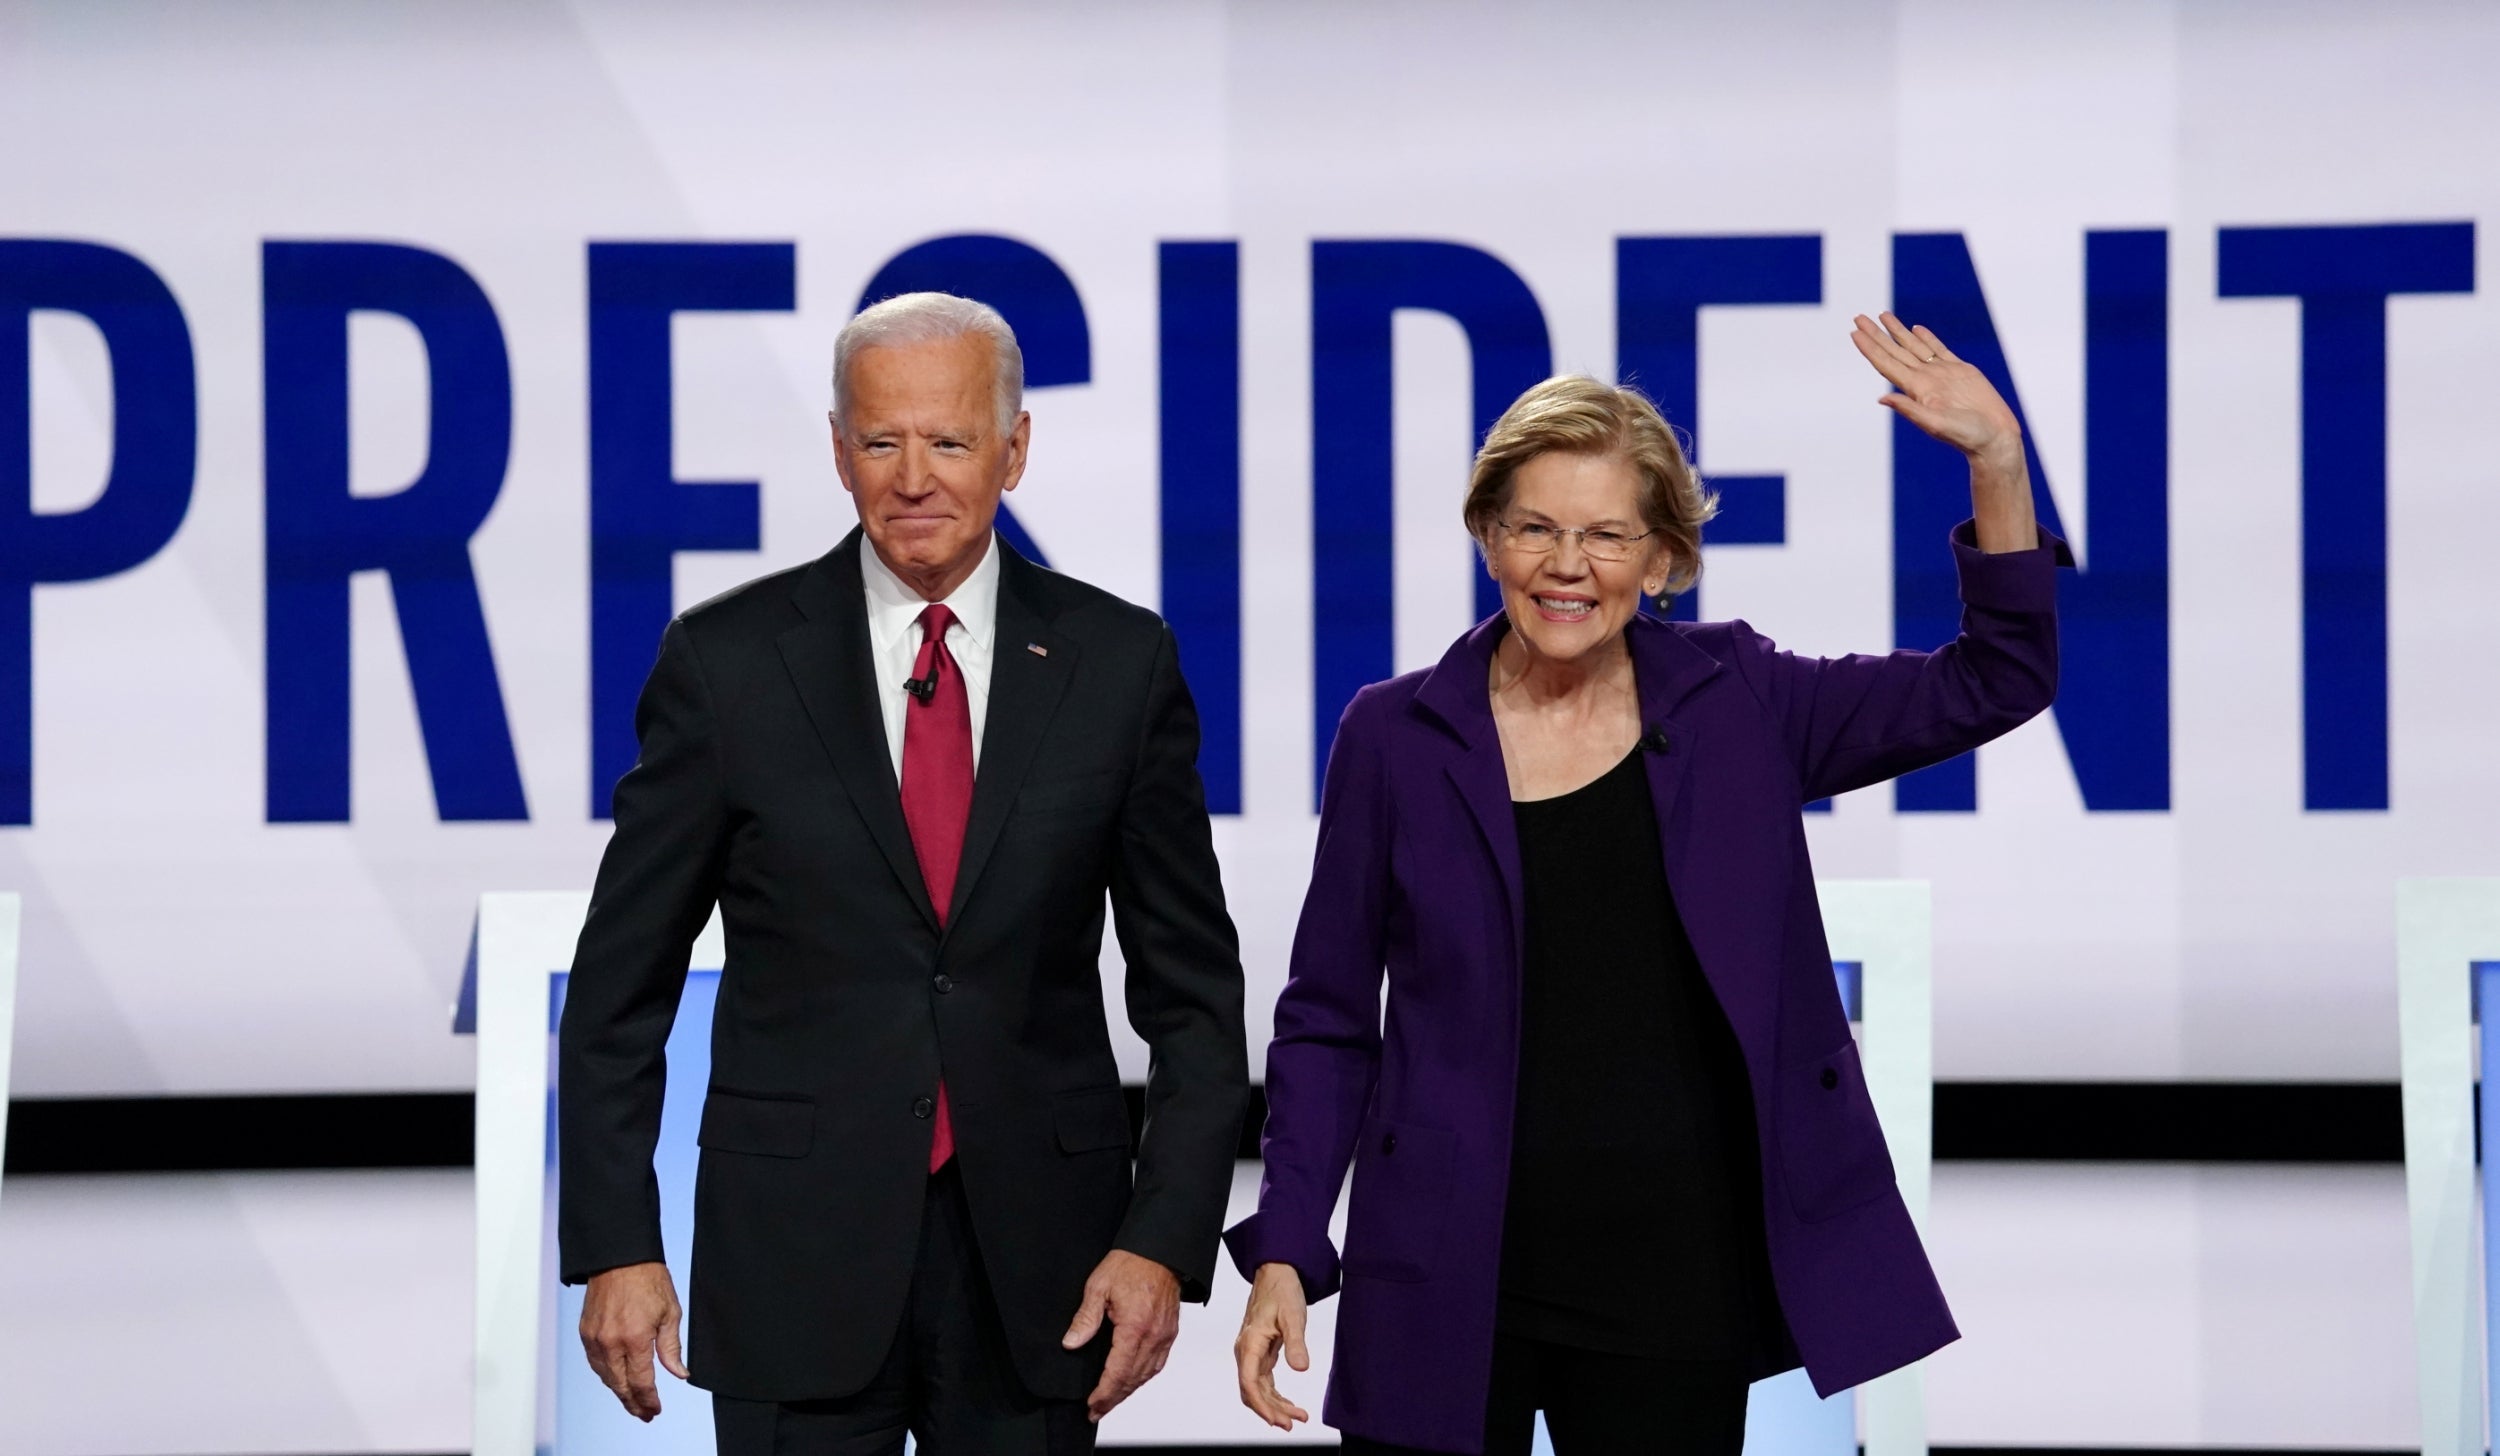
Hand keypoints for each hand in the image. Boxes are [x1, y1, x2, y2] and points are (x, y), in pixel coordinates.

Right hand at [579, 1261, 688, 1420]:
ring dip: (619, 1392)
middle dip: (633, 1403)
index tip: (655, 1409)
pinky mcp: (585, 1332)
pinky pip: (595, 1363)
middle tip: (645, 1414)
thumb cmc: (649, 1280)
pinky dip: (607, 1375)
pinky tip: (617, 1380)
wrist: (619, 1257)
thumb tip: (680, 1374)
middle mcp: (611, 1342)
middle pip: (621, 1385)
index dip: (649, 1400)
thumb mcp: (670, 1312)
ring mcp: (595, 1338)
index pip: (642, 1381)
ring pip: (606, 1377)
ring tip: (633, 1402)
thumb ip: (672, 1347)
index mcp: (635, 1338)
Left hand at [1061, 1249, 1181, 1421]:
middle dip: (1113, 1399)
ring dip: (1128, 1391)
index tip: (1091, 1405)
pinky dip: (1144, 1377)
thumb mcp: (1098, 1286)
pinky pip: (1158, 1363)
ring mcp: (1165, 1335)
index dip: (1103, 1393)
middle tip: (1096, 1411)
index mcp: (1135, 1328)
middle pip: (1133, 1379)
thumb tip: (1071, 1344)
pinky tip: (1133, 1380)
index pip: (1117, 1373)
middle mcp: (1153, 1336)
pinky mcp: (1170, 1332)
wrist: (1159, 1250)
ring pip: (1147, 1374)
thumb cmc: (1130, 1263)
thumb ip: (1085, 1318)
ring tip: (1111, 1400)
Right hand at [1233, 1262, 1311, 1430]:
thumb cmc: (1282, 1291)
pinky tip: (1289, 1404)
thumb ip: (1296, 1343)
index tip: (1279, 1421)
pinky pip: (1263, 1381)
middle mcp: (1246, 1351)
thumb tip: (1301, 1368)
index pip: (1250, 1384)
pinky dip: (1275, 1395)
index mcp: (1250, 1343)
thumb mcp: (1294, 1316)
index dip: (1263, 1406)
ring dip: (1274, 1405)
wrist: (1277, 1273)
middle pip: (1252, 1391)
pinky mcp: (1260, 1352)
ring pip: (1258, 1389)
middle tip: (1293, 1423)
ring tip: (1297, 1417)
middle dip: (1271, 1411)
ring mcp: (1252, 1353)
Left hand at [1851, 312, 2024, 468]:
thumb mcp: (1935, 424)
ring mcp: (1942, 374)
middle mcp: (1926, 379)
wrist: (1995, 438)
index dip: (1870, 348)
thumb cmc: (1967, 436)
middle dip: (1877, 334)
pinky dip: (1926, 338)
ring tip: (1882, 316)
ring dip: (1898, 331)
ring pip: (1914, 346)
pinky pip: (1939, 349)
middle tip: (1858, 318)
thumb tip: (1882, 399)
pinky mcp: (1962, 371)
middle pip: (1895, 351)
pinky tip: (1915, 329)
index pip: (1887, 364)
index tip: (1854, 333)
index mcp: (1917, 390)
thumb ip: (1910, 410)